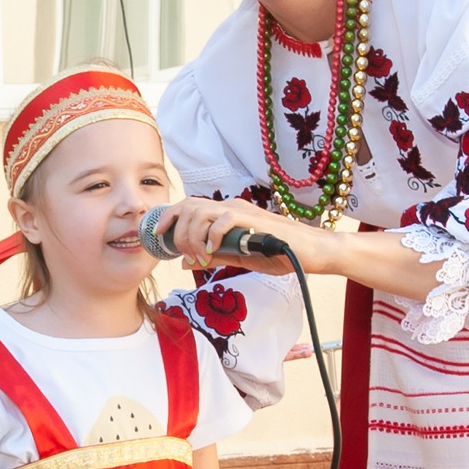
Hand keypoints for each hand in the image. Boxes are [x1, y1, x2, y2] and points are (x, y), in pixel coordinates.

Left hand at [159, 199, 306, 276]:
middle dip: (179, 232)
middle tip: (187, 255)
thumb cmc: (279, 253)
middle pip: (189, 206)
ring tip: (201, 255)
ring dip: (193, 236)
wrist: (310, 252)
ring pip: (201, 211)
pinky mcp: (254, 220)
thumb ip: (213, 258)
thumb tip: (183, 262)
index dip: (168, 217)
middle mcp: (231, 207)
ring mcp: (243, 211)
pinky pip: (224, 219)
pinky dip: (213, 235)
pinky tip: (214, 250)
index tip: (158, 235)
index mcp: (226, 213)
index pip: (188, 206)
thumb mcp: (239, 258)